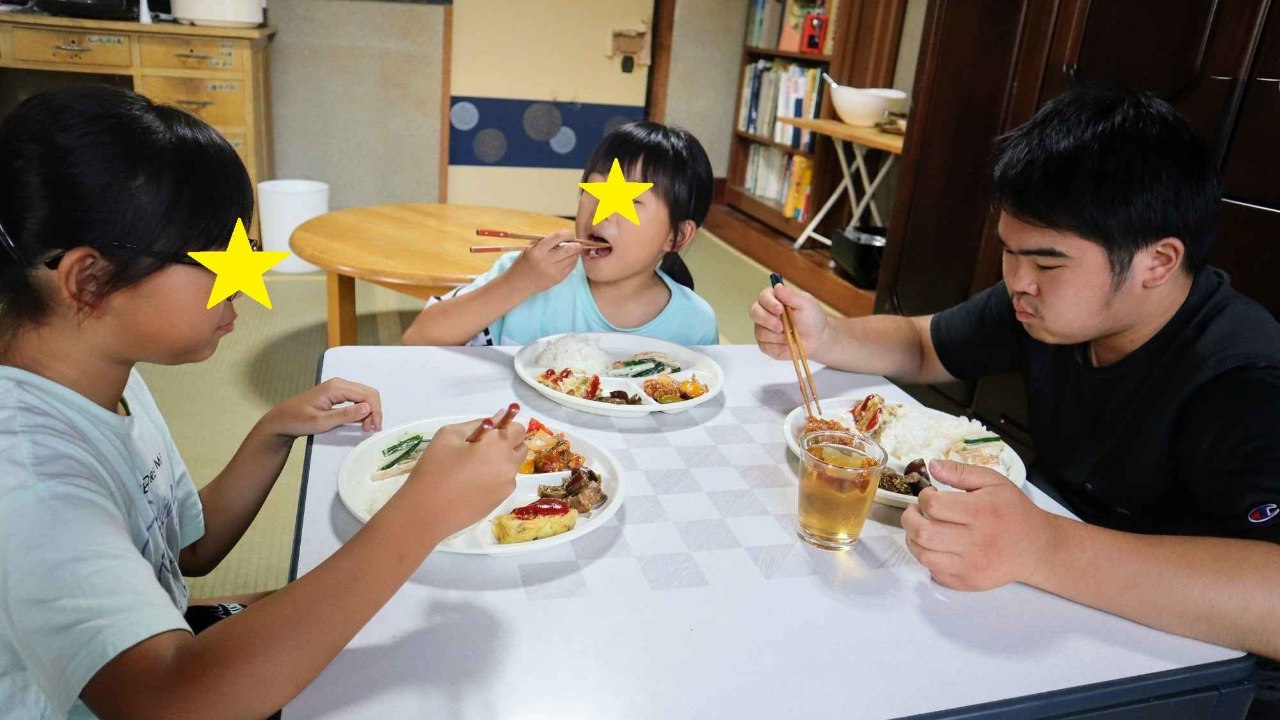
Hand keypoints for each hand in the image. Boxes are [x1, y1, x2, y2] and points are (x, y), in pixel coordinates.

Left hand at [259, 378, 382, 438]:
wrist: (281, 420)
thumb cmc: (298, 421)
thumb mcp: (321, 422)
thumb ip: (345, 415)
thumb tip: (368, 408)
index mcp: (336, 387)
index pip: (366, 395)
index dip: (375, 411)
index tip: (374, 428)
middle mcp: (339, 384)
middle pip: (368, 393)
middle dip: (374, 411)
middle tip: (371, 429)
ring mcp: (338, 388)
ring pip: (363, 396)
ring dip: (369, 411)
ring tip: (366, 428)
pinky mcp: (336, 395)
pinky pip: (356, 399)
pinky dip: (362, 410)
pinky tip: (360, 422)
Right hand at [402, 414, 525, 534]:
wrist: (426, 511)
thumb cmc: (434, 468)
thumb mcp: (450, 435)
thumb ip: (479, 423)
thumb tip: (500, 417)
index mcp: (498, 445)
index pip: (518, 429)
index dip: (505, 427)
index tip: (488, 433)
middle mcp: (509, 465)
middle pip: (521, 446)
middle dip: (507, 443)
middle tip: (481, 449)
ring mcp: (507, 485)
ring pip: (513, 465)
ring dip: (502, 461)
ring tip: (473, 468)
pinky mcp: (500, 501)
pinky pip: (505, 481)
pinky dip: (495, 478)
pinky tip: (472, 484)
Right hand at [505, 229, 582, 294]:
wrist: (518, 284)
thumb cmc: (523, 263)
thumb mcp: (530, 248)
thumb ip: (546, 241)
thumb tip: (565, 236)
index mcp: (538, 250)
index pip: (558, 237)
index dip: (567, 233)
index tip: (568, 234)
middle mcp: (547, 261)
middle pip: (570, 249)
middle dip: (576, 244)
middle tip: (575, 242)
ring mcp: (554, 271)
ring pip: (573, 258)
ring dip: (575, 253)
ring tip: (571, 251)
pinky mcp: (558, 279)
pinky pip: (571, 267)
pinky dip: (572, 261)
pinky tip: (568, 259)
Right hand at [749, 283, 829, 360]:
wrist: (817, 339)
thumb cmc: (811, 319)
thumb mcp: (805, 304)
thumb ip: (790, 295)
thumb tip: (777, 286)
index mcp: (774, 299)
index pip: (763, 297)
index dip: (769, 303)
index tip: (780, 309)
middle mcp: (765, 313)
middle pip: (754, 312)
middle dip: (767, 320)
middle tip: (781, 326)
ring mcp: (763, 329)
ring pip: (760, 332)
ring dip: (777, 336)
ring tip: (791, 335)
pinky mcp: (765, 344)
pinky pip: (764, 346)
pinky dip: (777, 346)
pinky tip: (787, 344)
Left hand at [901, 460, 1055, 590]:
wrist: (1036, 548)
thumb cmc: (1013, 511)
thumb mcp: (994, 482)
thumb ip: (961, 472)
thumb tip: (932, 465)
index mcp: (980, 512)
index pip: (933, 505)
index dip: (924, 496)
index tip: (931, 494)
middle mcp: (974, 542)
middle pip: (922, 533)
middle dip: (909, 519)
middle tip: (916, 512)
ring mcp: (970, 566)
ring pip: (923, 555)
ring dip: (913, 539)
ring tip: (922, 528)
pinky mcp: (968, 582)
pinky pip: (934, 572)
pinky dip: (929, 558)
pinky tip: (937, 546)